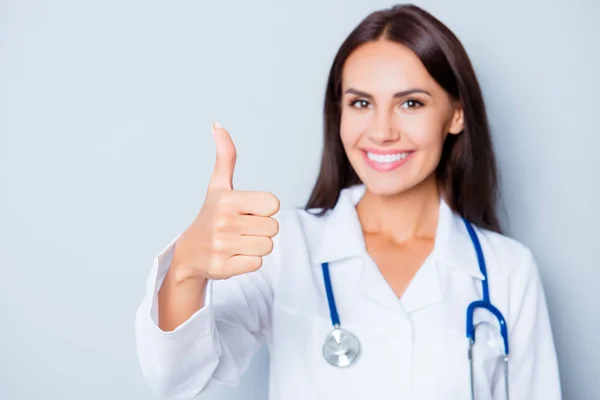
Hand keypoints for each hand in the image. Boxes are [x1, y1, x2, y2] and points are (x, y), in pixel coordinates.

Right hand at [170, 122, 279, 280]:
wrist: (188, 253)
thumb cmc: (210, 215)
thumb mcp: (218, 186)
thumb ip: (225, 156)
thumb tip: (218, 124)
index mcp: (227, 199)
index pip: (274, 205)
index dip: (264, 209)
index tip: (246, 211)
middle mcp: (223, 222)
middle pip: (273, 228)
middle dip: (261, 229)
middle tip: (240, 229)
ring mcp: (222, 246)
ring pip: (267, 246)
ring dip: (256, 246)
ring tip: (237, 242)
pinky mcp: (222, 268)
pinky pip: (257, 264)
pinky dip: (248, 261)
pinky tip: (233, 256)